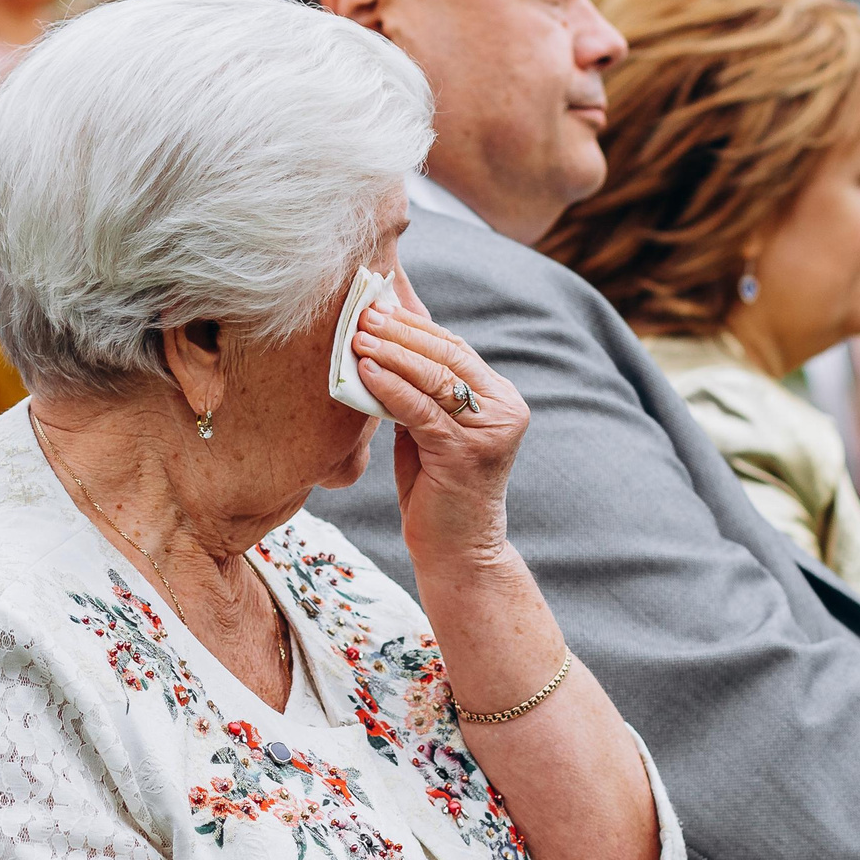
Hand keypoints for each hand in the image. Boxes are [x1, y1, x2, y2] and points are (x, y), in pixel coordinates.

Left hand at [350, 271, 529, 579]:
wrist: (458, 553)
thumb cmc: (436, 493)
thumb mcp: (429, 432)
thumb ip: (419, 393)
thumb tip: (381, 345)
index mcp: (499, 399)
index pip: (454, 348)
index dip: (414, 325)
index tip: (377, 306)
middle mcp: (503, 409)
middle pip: (446, 356)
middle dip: (400, 331)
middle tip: (362, 313)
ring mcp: (489, 431)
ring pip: (434, 378)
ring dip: (390, 353)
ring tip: (356, 336)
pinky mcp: (465, 453)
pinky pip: (420, 410)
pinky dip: (390, 387)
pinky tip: (364, 371)